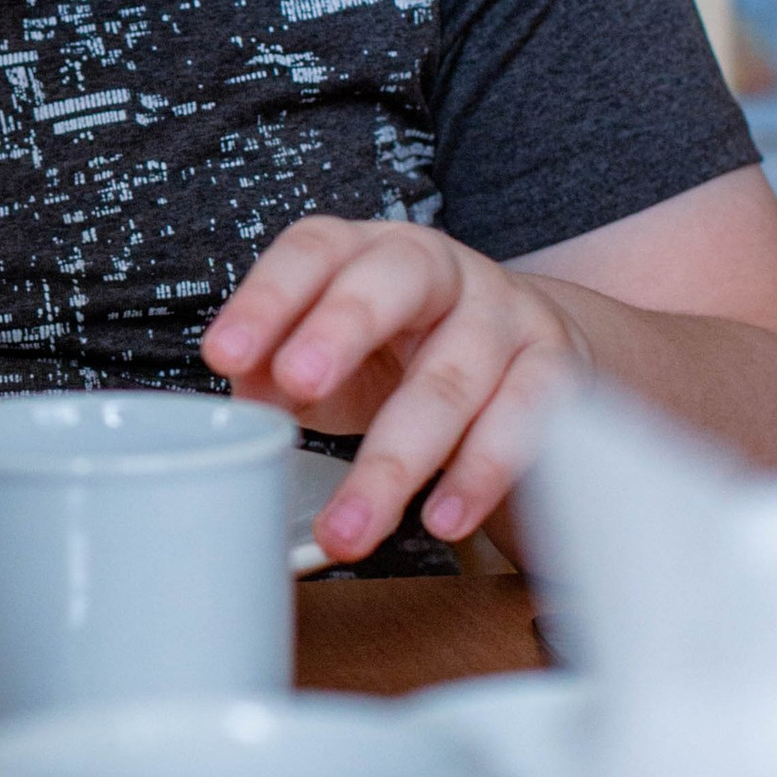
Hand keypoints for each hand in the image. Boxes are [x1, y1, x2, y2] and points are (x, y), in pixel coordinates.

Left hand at [204, 219, 589, 562]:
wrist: (522, 351)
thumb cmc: (400, 354)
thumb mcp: (332, 358)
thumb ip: (280, 376)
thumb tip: (246, 409)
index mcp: (365, 251)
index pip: (313, 251)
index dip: (268, 299)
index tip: (224, 355)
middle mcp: (438, 268)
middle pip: (392, 284)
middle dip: (341, 330)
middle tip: (296, 384)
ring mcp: (502, 314)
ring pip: (452, 378)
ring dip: (397, 460)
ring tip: (352, 526)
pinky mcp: (553, 366)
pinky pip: (523, 419)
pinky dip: (480, 475)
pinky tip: (443, 518)